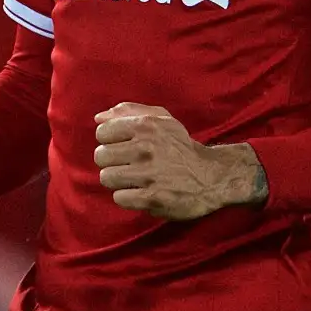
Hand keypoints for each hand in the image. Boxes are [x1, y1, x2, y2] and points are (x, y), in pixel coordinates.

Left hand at [94, 103, 267, 220]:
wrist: (211, 176)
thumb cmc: (181, 147)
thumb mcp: (162, 120)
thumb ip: (129, 112)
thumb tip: (98, 118)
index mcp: (146, 125)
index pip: (102, 132)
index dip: (110, 140)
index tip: (123, 146)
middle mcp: (146, 147)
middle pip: (101, 156)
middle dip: (111, 161)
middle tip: (127, 164)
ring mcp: (149, 174)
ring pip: (107, 177)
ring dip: (118, 180)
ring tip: (133, 179)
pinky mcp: (153, 198)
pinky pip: (119, 198)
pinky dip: (127, 197)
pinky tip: (140, 192)